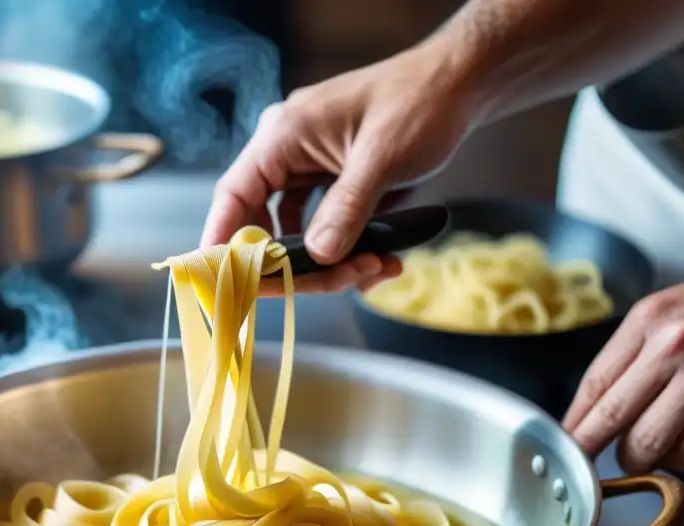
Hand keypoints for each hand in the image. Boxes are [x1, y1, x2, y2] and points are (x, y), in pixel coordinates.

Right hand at [201, 43, 478, 296]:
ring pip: (297, 236)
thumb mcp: (382, 157)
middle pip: (265, 227)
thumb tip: (319, 255)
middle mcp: (287, 155)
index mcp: (283, 136)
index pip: (234, 196)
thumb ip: (347, 207)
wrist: (460, 86)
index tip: (226, 281)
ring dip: (331, 263)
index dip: (224, 242)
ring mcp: (308, 171)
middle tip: (342, 280)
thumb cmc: (420, 102)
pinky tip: (380, 259)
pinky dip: (347, 251)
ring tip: (376, 266)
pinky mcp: (332, 185)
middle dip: (300, 265)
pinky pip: (324, 229)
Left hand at [563, 274, 683, 474]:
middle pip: (631, 437)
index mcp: (651, 322)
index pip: (595, 392)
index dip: (578, 431)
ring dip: (674, 457)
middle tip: (629, 456)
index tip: (569, 452)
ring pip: (675, 456)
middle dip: (625, 458)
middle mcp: (682, 350)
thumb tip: (587, 416)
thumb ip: (628, 356)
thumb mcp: (669, 311)